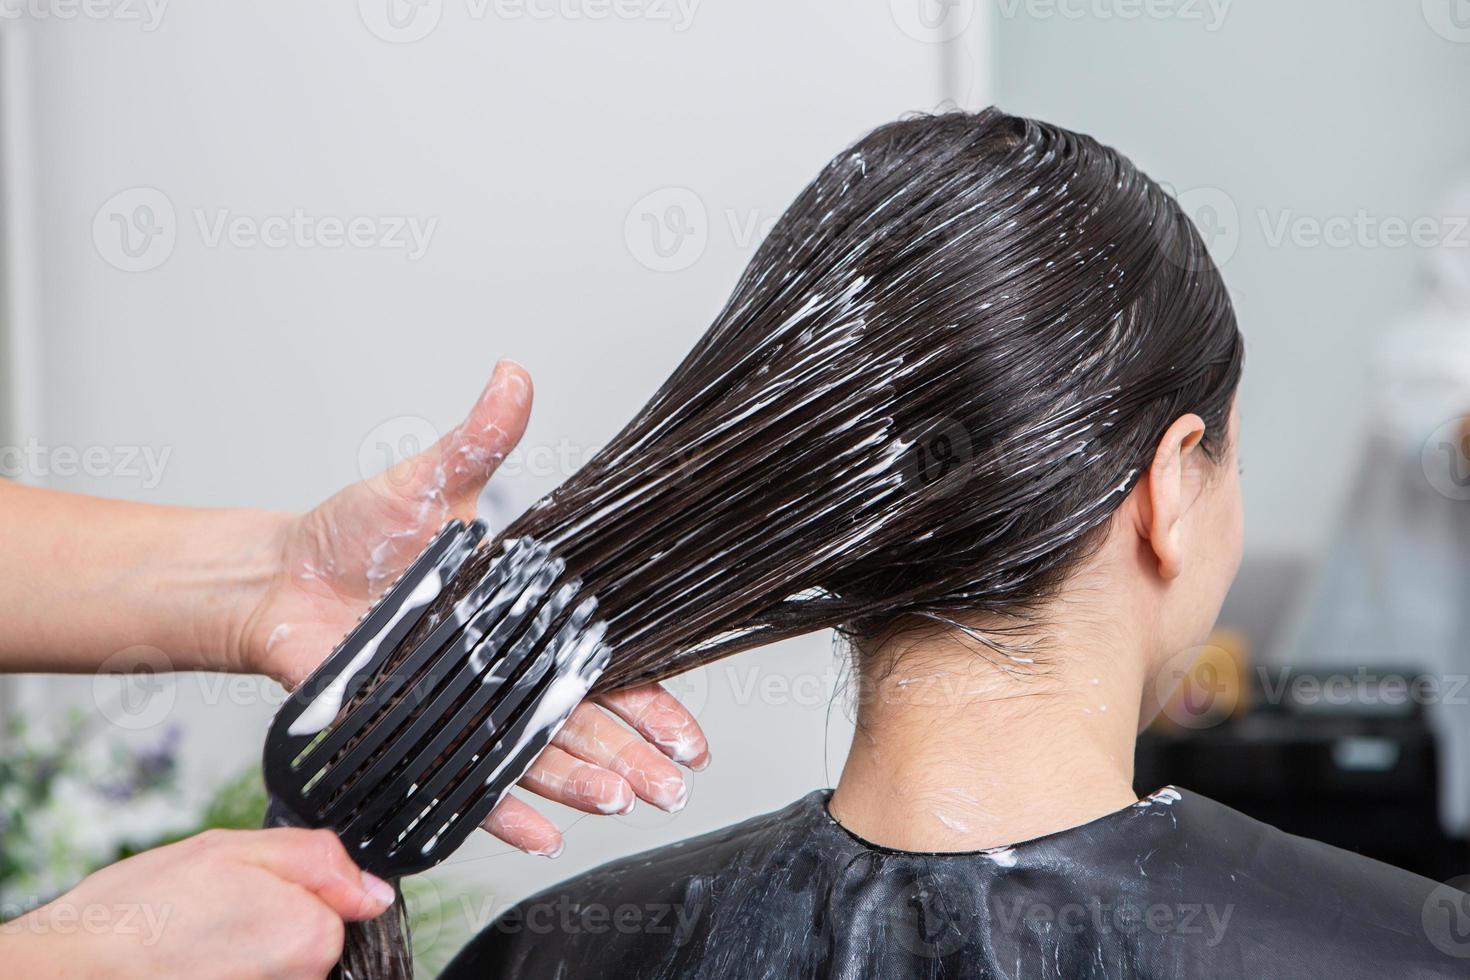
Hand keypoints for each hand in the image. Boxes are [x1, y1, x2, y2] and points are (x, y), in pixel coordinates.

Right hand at [1, 828, 392, 979]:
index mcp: (311, 934)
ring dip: (246, 947)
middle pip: (310, 937)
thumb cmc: (140, 913)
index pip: (339, 904)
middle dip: (272, 917)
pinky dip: (227, 968)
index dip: (295, 887)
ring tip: (197, 937)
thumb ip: (319, 859)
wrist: (71, 970)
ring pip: (278, 963)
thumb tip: (372, 888)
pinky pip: (253, 977)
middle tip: (217, 909)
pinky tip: (192, 961)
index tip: (253, 887)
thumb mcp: (234, 848)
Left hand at [237, 360, 709, 855]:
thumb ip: (478, 441)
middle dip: (634, 755)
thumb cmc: (355, 531)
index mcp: (524, 614)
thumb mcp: (427, 482)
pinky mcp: (418, 734)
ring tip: (623, 800)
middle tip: (675, 782)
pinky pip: (465, 781)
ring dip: (583, 782)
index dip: (651, 697)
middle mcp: (503, 669)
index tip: (691, 729)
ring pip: (536, 756)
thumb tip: (513, 375)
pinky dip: (502, 811)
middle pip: (583, 722)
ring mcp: (463, 707)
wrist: (281, 575)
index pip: (603, 663)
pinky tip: (541, 833)